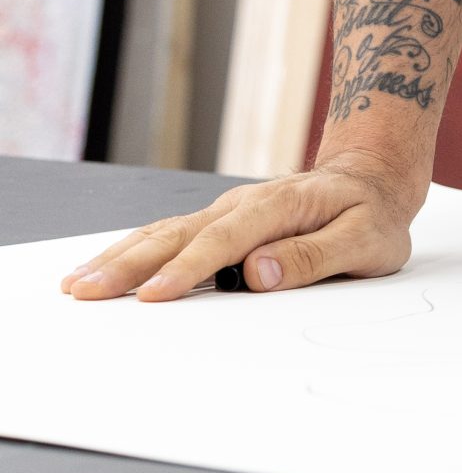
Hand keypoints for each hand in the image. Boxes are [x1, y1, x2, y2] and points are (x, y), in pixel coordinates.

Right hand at [57, 154, 422, 302]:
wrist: (372, 178)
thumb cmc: (372, 214)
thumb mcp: (365, 240)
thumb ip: (313, 257)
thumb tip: (259, 273)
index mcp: (281, 206)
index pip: (226, 241)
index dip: (189, 269)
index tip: (155, 295)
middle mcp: (245, 204)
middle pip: (178, 234)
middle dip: (130, 264)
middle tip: (87, 292)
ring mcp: (229, 210)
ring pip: (165, 232)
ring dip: (120, 257)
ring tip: (78, 282)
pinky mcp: (221, 221)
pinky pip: (171, 235)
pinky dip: (134, 250)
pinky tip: (105, 266)